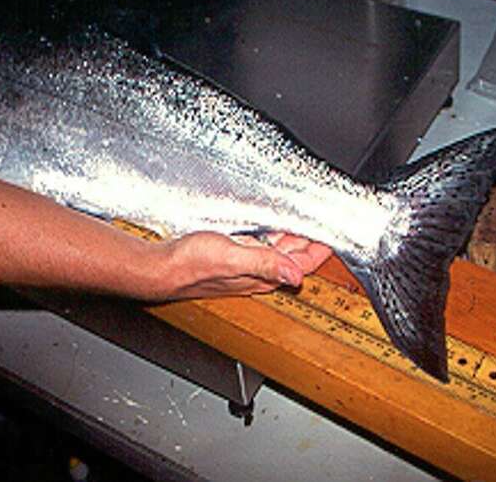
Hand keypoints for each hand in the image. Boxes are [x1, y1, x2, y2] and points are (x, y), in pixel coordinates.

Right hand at [155, 231, 332, 300]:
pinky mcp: (232, 255)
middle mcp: (257, 272)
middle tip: (325, 220)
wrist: (160, 267)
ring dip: (293, 235)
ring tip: (306, 218)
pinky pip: (262, 244)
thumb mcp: (231, 257)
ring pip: (279, 249)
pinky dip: (273, 233)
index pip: (303, 264)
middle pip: (295, 256)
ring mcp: (245, 264)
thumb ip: (265, 263)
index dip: (321, 249)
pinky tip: (272, 223)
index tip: (335, 233)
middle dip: (311, 240)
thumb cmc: (189, 265)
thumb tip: (297, 275)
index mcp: (262, 276)